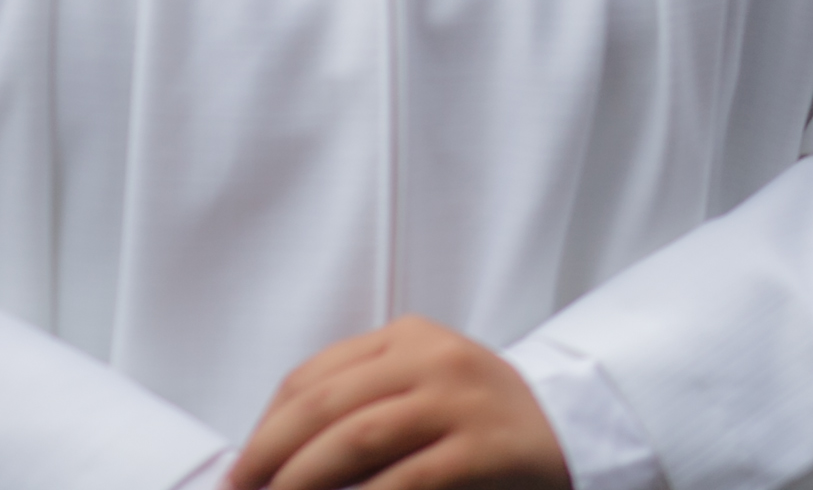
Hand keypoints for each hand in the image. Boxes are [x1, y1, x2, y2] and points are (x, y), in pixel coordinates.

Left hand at [229, 316, 570, 489]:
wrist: (571, 427)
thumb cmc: (479, 418)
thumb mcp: (423, 387)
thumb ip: (362, 403)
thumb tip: (271, 457)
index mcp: (409, 336)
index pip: (311, 377)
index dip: (263, 428)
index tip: (241, 473)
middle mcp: (433, 357)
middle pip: (323, 405)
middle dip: (267, 458)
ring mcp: (461, 400)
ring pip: (355, 437)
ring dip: (300, 481)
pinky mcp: (483, 447)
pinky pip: (405, 479)